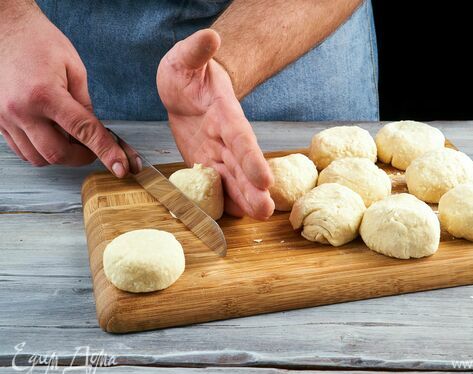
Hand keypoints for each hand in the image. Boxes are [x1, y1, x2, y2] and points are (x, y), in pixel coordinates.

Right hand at [0, 5, 128, 175]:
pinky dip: (41, 151)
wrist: (4, 29)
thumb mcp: (74, 68)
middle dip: (82, 157)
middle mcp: (21, 110)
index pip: (83, 131)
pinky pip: (22, 150)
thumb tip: (94, 132)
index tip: (121, 167)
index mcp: (45, 94)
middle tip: (93, 148)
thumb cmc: (39, 42)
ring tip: (71, 138)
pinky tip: (52, 137)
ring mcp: (5, 118)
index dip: (106, 152)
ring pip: (38, 158)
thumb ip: (85, 104)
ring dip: (61, 156)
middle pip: (57, 154)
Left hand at [157, 29, 273, 219]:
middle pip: (242, 164)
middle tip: (267, 210)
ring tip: (260, 217)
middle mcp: (226, 137)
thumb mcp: (185, 58)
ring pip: (234, 178)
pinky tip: (236, 216)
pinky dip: (226, 199)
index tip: (265, 179)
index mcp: (224, 113)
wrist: (186, 89)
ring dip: (245, 198)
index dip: (252, 158)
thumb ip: (196, 51)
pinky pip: (218, 184)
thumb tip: (211, 36)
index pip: (240, 138)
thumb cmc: (187, 72)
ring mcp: (218, 152)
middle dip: (253, 188)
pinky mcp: (207, 163)